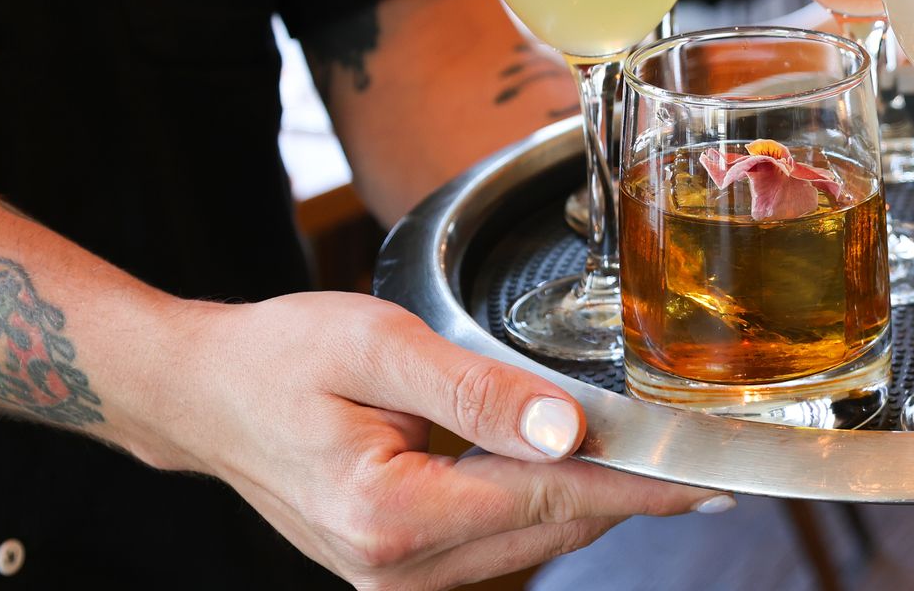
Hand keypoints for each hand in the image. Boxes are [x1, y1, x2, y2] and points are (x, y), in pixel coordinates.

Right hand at [132, 292, 725, 588]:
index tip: (711, 480)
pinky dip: (540, 505)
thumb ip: (478, 391)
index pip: (551, 499)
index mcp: (391, 514)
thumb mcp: (379, 345)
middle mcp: (394, 567)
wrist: (202, 394)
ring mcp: (393, 579)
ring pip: (529, 541)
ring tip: (651, 460)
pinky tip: (569, 467)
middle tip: (702, 462)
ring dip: (588, 499)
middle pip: (551, 529)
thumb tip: (568, 429)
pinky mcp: (395, 569)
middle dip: (629, 493)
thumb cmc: (280, 355)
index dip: (640, 486)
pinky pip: (496, 541)